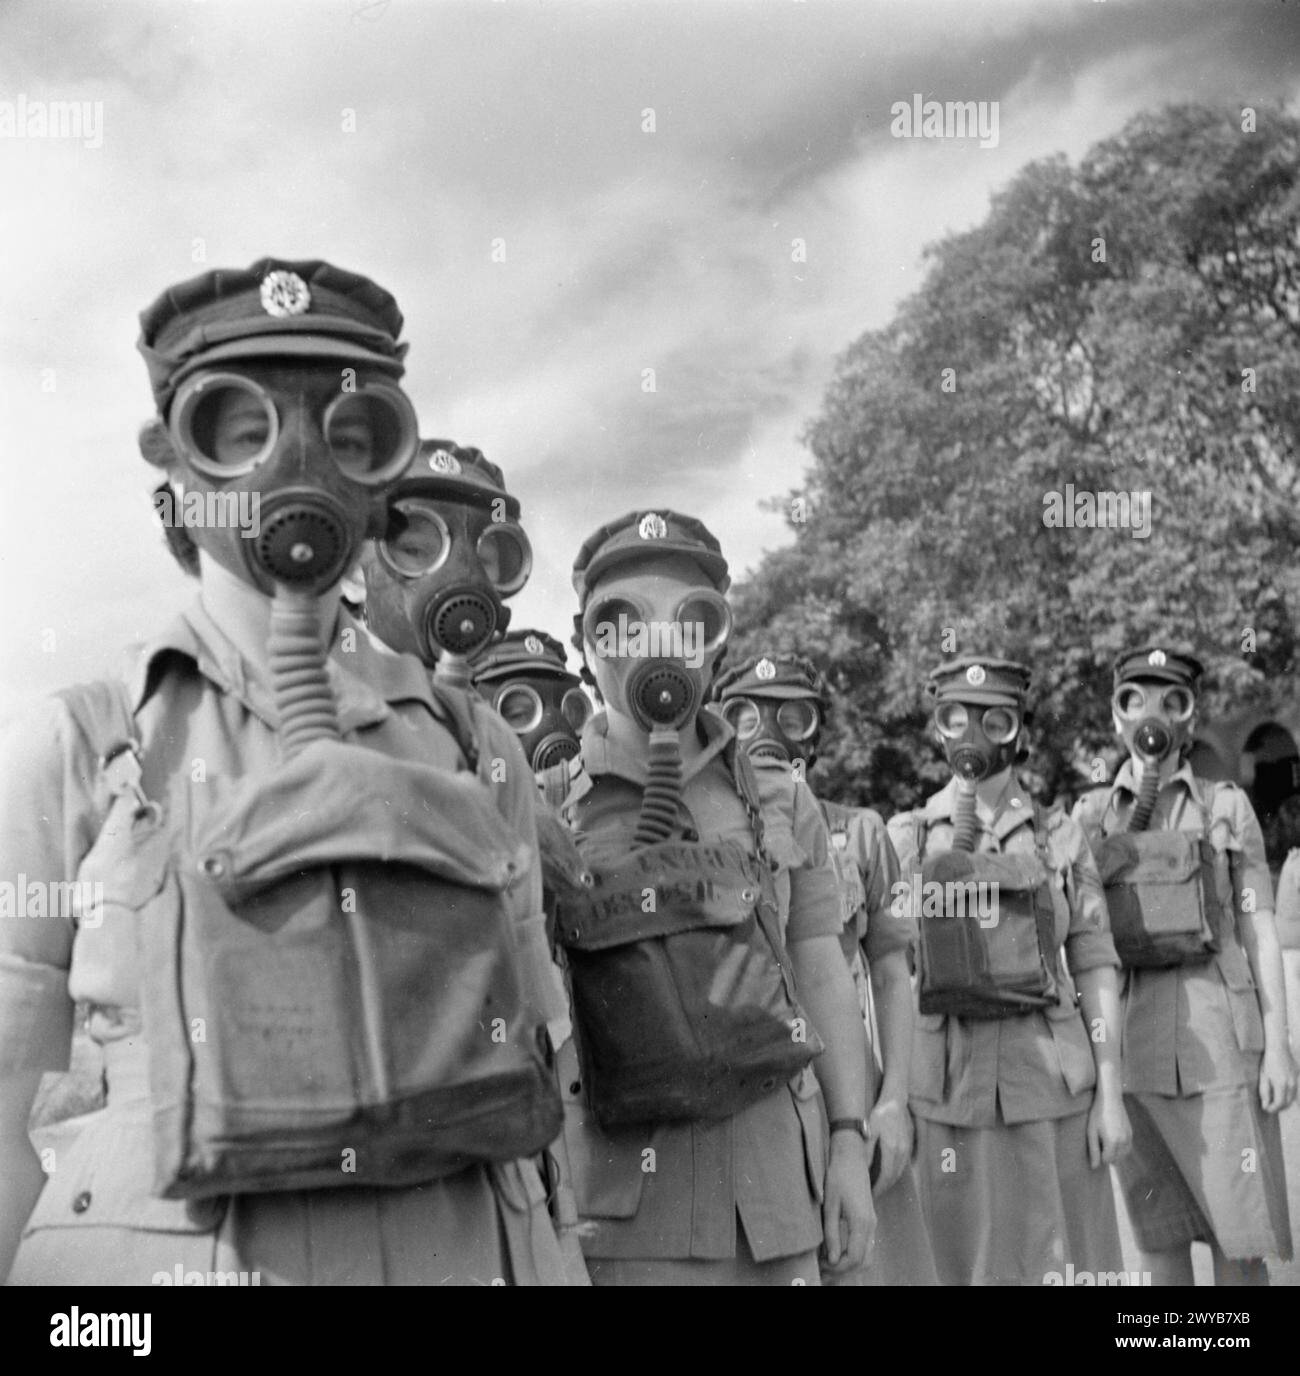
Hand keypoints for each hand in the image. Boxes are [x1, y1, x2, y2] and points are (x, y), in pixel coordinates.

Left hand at [821, 1131, 875, 1273]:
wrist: (851, 1157)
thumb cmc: (837, 1178)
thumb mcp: (829, 1206)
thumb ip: (831, 1234)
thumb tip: (831, 1259)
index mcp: (861, 1222)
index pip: (854, 1258)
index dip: (837, 1267)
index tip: (821, 1266)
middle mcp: (870, 1225)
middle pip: (863, 1261)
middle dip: (843, 1271)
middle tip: (823, 1272)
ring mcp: (872, 1223)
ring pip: (866, 1255)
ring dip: (849, 1265)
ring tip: (828, 1266)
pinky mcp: (869, 1219)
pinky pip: (865, 1245)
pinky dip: (853, 1255)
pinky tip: (836, 1253)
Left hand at [866, 1095, 912, 1194]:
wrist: (895, 1101)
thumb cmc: (879, 1114)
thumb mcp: (870, 1131)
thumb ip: (868, 1150)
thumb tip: (864, 1168)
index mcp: (891, 1150)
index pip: (885, 1177)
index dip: (878, 1188)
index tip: (870, 1196)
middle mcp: (901, 1152)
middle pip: (893, 1177)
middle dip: (883, 1188)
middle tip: (872, 1195)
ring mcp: (907, 1149)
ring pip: (899, 1172)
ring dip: (889, 1181)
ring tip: (879, 1187)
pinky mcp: (908, 1145)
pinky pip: (902, 1165)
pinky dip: (895, 1173)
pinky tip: (888, 1173)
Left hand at [1085, 1089, 1130, 1167]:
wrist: (1110, 1099)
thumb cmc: (1097, 1114)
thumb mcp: (1091, 1131)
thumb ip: (1093, 1150)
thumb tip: (1094, 1167)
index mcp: (1112, 1142)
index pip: (1107, 1160)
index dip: (1099, 1157)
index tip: (1095, 1146)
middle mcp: (1123, 1142)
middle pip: (1116, 1160)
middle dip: (1108, 1156)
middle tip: (1100, 1143)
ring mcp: (1129, 1137)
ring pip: (1123, 1155)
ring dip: (1115, 1153)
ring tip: (1105, 1142)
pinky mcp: (1131, 1133)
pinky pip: (1127, 1148)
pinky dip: (1121, 1149)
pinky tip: (1113, 1140)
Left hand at [1259, 1042, 1297, 1113]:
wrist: (1279, 1048)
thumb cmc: (1268, 1061)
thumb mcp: (1263, 1077)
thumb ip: (1264, 1092)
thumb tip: (1265, 1105)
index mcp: (1281, 1084)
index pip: (1279, 1103)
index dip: (1273, 1109)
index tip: (1266, 1109)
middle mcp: (1291, 1084)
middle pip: (1287, 1103)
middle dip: (1279, 1108)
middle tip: (1270, 1107)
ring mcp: (1295, 1081)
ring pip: (1292, 1098)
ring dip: (1284, 1102)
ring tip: (1274, 1102)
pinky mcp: (1297, 1077)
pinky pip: (1294, 1091)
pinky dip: (1288, 1095)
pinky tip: (1281, 1093)